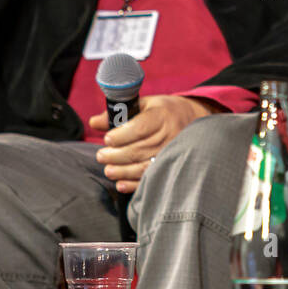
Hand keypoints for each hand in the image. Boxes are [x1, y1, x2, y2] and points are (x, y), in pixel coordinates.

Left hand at [90, 94, 220, 192]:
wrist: (193, 120)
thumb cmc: (163, 111)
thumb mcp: (144, 104)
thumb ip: (119, 113)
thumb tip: (94, 122)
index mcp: (162, 116)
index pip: (139, 128)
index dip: (120, 136)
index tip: (107, 139)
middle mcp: (169, 135)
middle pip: (138, 150)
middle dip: (115, 155)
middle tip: (101, 156)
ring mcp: (171, 153)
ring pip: (143, 167)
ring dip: (122, 171)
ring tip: (108, 169)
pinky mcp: (172, 166)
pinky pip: (151, 178)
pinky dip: (133, 184)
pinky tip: (120, 183)